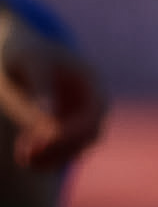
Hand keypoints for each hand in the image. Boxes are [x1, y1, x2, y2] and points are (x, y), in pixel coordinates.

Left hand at [0, 7, 106, 171]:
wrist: (13, 48)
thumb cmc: (18, 53)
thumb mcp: (25, 69)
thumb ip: (35, 96)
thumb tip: (48, 130)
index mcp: (90, 77)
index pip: (94, 114)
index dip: (69, 134)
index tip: (37, 145)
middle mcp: (92, 96)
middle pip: (91, 133)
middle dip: (61, 149)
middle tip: (26, 157)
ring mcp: (81, 111)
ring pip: (79, 146)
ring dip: (54, 157)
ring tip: (22, 158)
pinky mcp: (66, 123)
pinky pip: (65, 148)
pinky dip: (48, 156)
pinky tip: (24, 156)